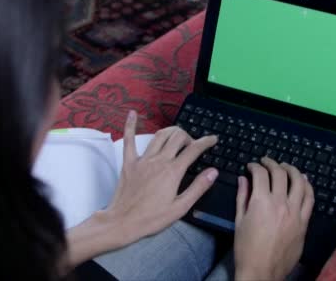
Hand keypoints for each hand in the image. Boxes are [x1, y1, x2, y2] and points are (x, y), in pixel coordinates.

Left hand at [105, 110, 218, 244]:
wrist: (123, 222)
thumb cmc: (152, 218)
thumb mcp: (180, 207)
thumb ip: (198, 187)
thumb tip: (213, 171)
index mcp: (173, 172)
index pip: (194, 150)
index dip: (206, 142)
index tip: (213, 139)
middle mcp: (159, 161)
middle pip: (178, 137)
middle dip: (189, 136)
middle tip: (193, 145)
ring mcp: (143, 160)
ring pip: (160, 136)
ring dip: (172, 131)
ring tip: (178, 136)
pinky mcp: (129, 163)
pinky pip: (129, 140)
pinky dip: (131, 125)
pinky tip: (132, 114)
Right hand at [234, 157, 314, 279]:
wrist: (262, 271)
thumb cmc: (246, 248)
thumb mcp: (239, 221)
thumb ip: (242, 196)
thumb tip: (243, 179)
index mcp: (261, 202)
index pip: (260, 174)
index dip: (255, 166)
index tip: (252, 166)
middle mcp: (280, 203)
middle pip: (280, 174)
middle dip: (272, 163)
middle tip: (267, 162)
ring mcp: (295, 212)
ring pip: (299, 182)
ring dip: (292, 170)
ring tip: (286, 167)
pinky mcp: (304, 222)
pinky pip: (310, 199)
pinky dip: (307, 186)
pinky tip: (304, 181)